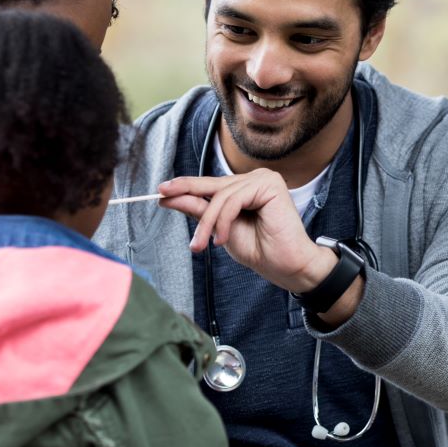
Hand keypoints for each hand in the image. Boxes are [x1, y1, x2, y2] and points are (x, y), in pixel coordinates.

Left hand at [157, 170, 335, 292]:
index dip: (185, 187)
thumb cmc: (260, 250)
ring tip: (201, 245)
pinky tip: (222, 239)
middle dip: (186, 196)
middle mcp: (254, 179)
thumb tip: (171, 197)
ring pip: (221, 196)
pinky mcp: (270, 185)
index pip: (210, 186)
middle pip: (212, 187)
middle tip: (162, 198)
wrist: (287, 267)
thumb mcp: (220, 230)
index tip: (160, 192)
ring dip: (207, 222)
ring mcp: (263, 179)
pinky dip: (223, 221)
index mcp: (245, 188)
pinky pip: (233, 200)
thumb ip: (199, 210)